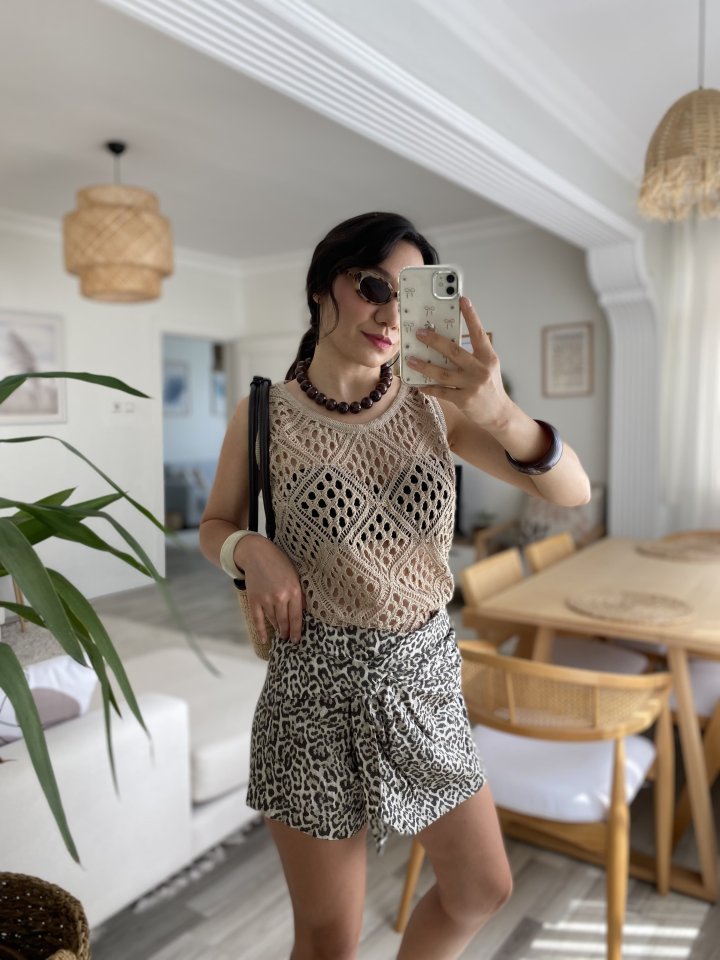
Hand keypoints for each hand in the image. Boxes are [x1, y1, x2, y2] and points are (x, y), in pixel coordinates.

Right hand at [237, 535, 304, 644]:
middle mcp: (281, 597)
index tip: (296, 639)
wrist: (257, 553)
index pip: (296, 617)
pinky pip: (258, 620)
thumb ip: (299, 593)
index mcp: (294, 591)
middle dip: (287, 632)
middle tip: (288, 639)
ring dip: (277, 629)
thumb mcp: (295, 575)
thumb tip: (303, 611)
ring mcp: (266, 599)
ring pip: (273, 621)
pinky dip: (261, 631)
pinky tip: (264, 639)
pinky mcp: (254, 600)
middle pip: (285, 621)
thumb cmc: (279, 563)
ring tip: (280, 635)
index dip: (296, 631)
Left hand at [406, 297, 511, 428]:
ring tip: (410, 359)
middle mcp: (481, 370)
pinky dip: (428, 388)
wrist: (499, 414)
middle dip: (435, 341)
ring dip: (424, 366)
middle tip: (420, 333)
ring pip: (443, 374)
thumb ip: (472, 354)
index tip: (462, 299)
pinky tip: (418, 384)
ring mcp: (472, 386)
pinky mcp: (464, 400)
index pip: (478, 333)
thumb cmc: (490, 385)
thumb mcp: (487, 366)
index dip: (471, 316)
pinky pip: (441, 392)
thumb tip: (446, 341)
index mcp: (488, 357)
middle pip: (454, 352)